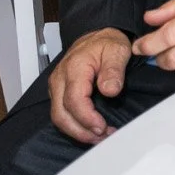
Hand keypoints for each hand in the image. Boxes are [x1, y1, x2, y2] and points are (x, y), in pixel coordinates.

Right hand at [49, 27, 133, 143]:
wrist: (97, 37)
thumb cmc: (107, 42)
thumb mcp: (117, 50)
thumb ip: (113, 70)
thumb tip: (110, 90)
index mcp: (74, 68)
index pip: (74, 100)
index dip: (87, 118)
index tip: (102, 127)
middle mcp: (60, 79)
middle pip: (61, 114)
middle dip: (80, 131)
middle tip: (102, 137)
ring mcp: (57, 86)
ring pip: (58, 117)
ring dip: (77, 131)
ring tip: (98, 137)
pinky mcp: (59, 92)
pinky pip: (61, 113)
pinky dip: (74, 125)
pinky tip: (90, 130)